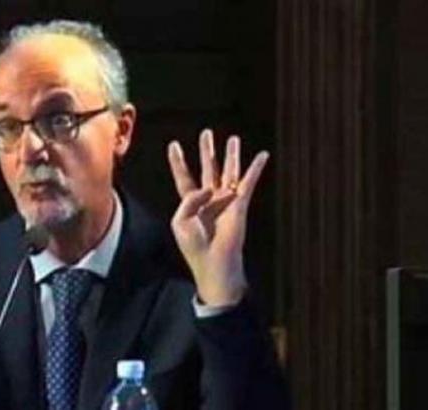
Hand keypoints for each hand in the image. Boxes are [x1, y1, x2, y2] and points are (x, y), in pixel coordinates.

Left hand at [167, 129, 268, 305]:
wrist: (214, 263)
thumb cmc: (194, 247)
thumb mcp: (180, 221)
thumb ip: (189, 199)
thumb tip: (207, 188)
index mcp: (190, 204)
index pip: (183, 178)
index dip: (178, 162)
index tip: (174, 145)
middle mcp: (209, 199)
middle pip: (207, 168)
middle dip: (206, 150)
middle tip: (206, 133)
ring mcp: (225, 201)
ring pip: (228, 171)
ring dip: (230, 155)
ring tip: (232, 138)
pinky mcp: (240, 204)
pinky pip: (248, 182)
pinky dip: (255, 168)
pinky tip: (262, 155)